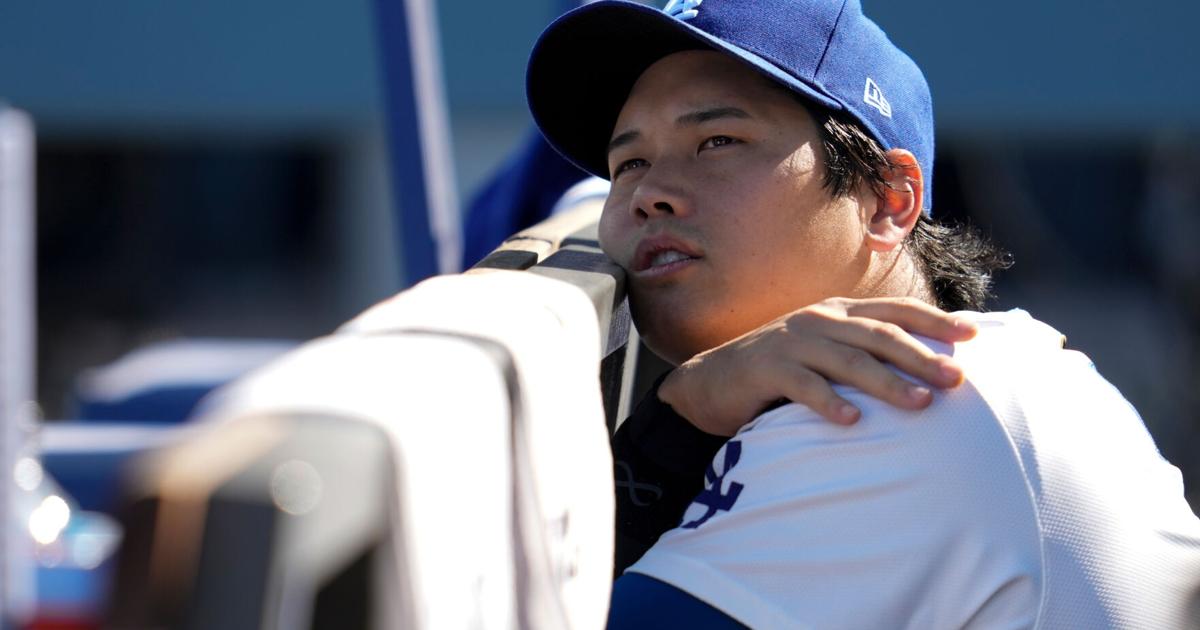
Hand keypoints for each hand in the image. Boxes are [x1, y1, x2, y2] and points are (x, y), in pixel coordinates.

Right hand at [657, 297, 976, 435]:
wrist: (710, 381)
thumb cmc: (776, 372)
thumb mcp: (821, 352)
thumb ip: (859, 352)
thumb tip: (920, 369)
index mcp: (836, 313)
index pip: (893, 311)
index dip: (934, 320)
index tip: (973, 335)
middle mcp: (818, 321)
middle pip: (878, 335)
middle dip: (921, 356)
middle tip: (956, 380)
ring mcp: (791, 343)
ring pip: (848, 360)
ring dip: (886, 382)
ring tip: (919, 404)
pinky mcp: (766, 369)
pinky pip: (803, 386)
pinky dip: (829, 403)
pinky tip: (852, 422)